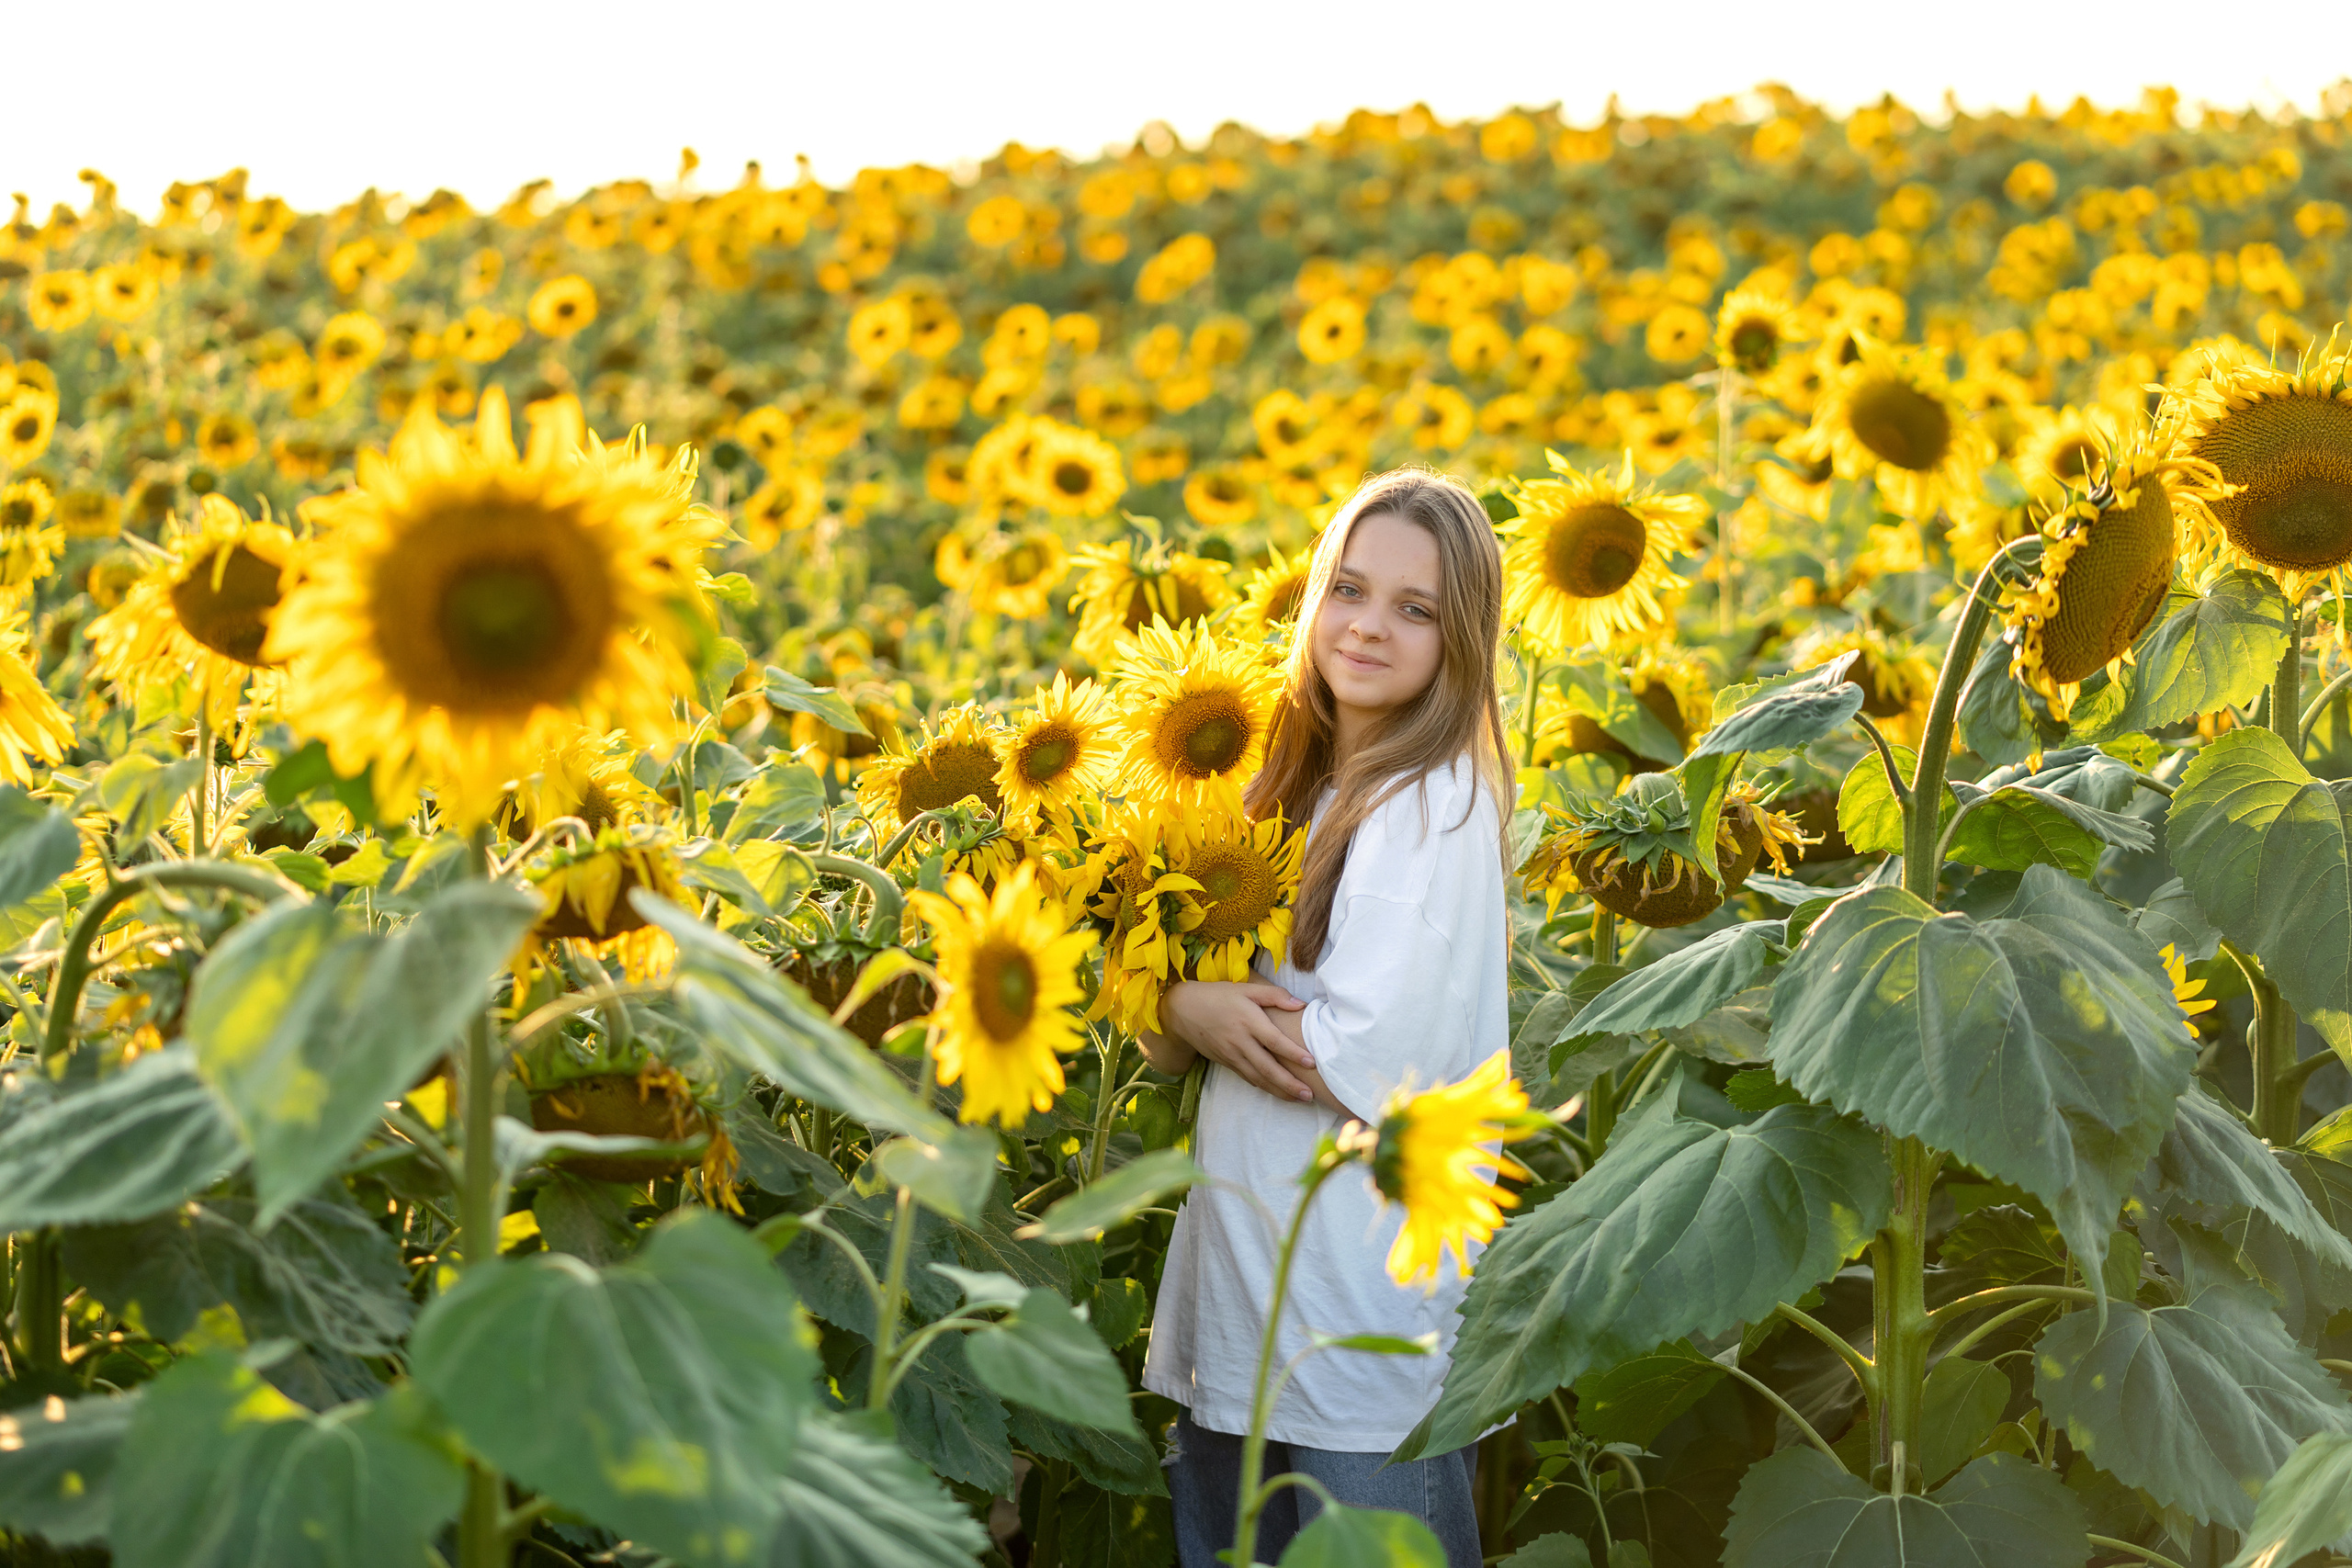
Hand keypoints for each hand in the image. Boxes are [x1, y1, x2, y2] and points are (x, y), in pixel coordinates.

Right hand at [1161, 980, 1315, 1103]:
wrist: (1183, 1010)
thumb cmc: (1218, 995)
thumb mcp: (1245, 988)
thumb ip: (1274, 995)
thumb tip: (1300, 1004)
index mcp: (1247, 1020)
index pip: (1274, 1041)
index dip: (1293, 1053)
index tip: (1311, 1062)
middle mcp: (1240, 1041)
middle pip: (1267, 1067)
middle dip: (1289, 1084)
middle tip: (1309, 1095)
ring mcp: (1231, 1054)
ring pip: (1258, 1078)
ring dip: (1279, 1091)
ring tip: (1299, 1099)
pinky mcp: (1226, 1062)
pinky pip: (1247, 1078)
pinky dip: (1264, 1087)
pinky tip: (1278, 1092)